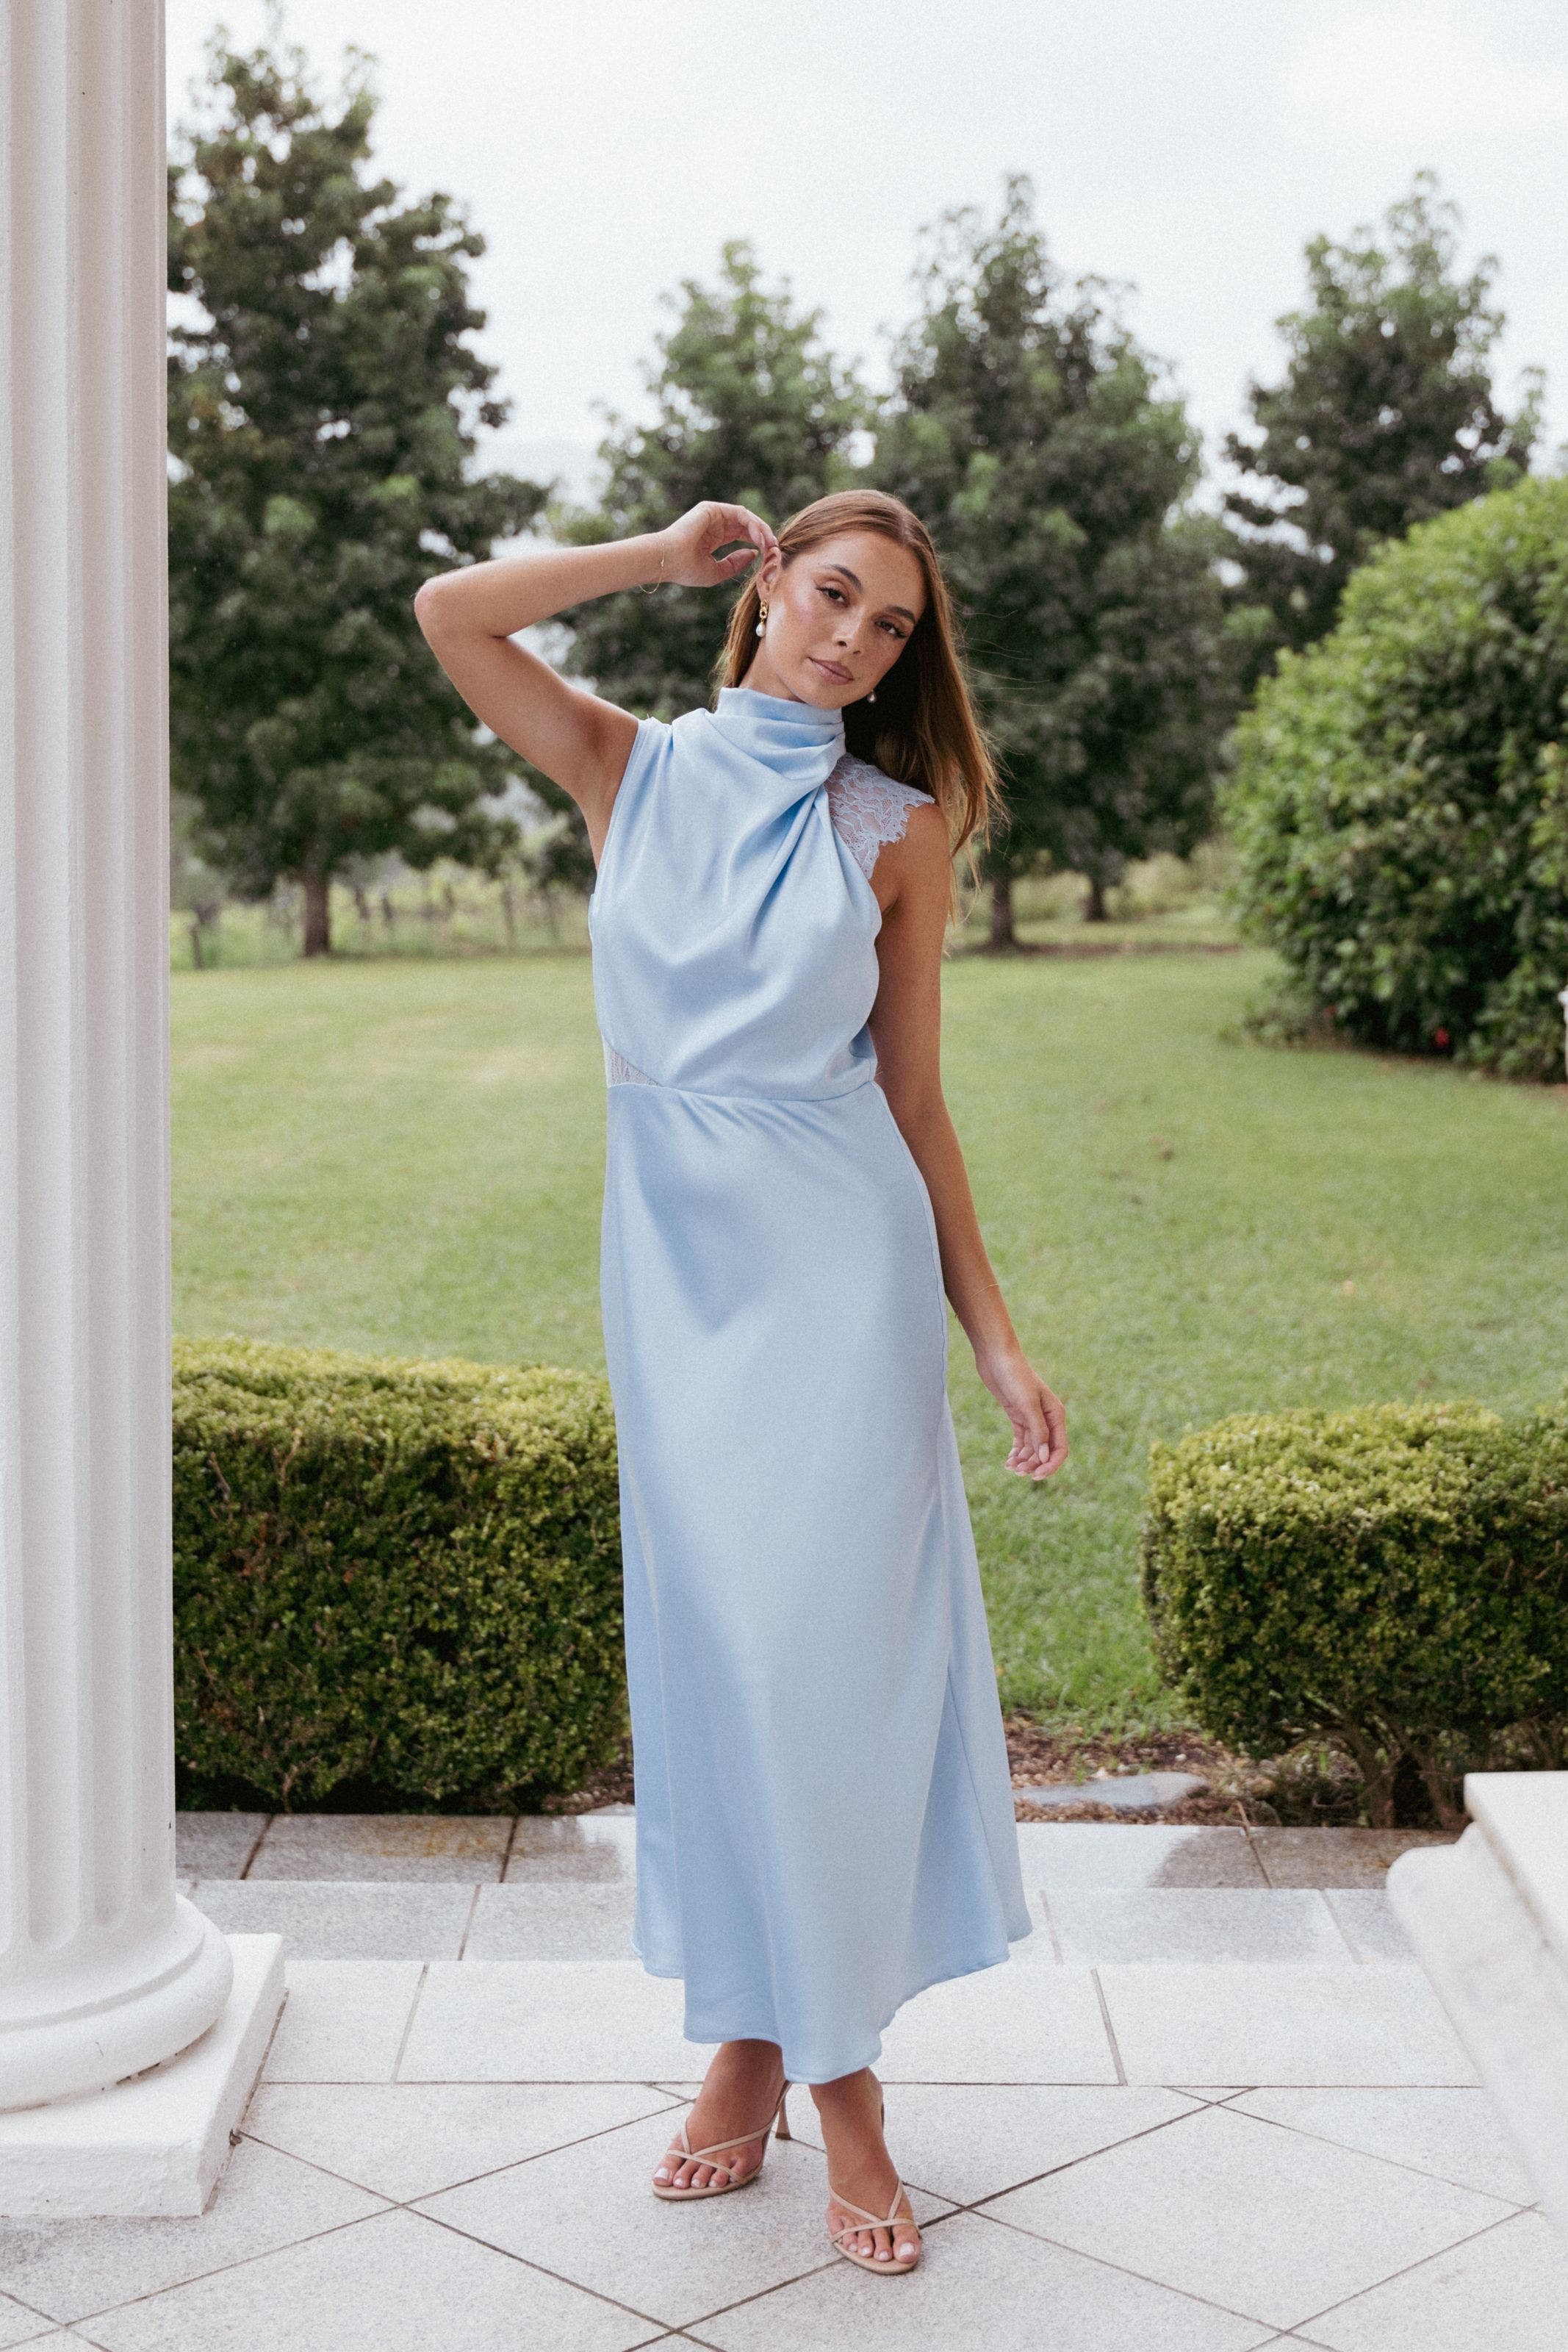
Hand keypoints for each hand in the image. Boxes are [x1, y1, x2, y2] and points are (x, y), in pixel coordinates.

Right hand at [654, 501, 778, 589]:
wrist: (668, 561)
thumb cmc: (686, 570)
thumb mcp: (716, 572)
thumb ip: (735, 563)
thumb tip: (754, 553)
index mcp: (714, 536)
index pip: (743, 535)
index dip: (758, 544)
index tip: (770, 557)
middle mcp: (715, 523)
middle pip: (748, 526)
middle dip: (764, 537)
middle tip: (775, 551)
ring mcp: (714, 514)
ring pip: (747, 519)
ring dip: (762, 531)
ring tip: (770, 546)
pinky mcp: (713, 509)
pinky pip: (741, 514)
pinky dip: (753, 524)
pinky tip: (760, 538)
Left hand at [977, 1348, 1067, 1480]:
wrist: (996, 1358)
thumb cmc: (1015, 1377)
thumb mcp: (1027, 1405)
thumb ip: (1038, 1431)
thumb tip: (1044, 1457)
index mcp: (1056, 1414)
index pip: (1060, 1448)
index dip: (1051, 1465)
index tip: (1036, 1476)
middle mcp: (1047, 1418)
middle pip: (1046, 1451)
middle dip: (1034, 1464)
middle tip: (1018, 1472)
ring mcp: (1032, 1418)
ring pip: (1033, 1448)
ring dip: (1024, 1460)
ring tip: (1010, 1468)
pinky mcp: (1018, 1416)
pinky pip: (1022, 1441)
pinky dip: (1017, 1452)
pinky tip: (1009, 1461)